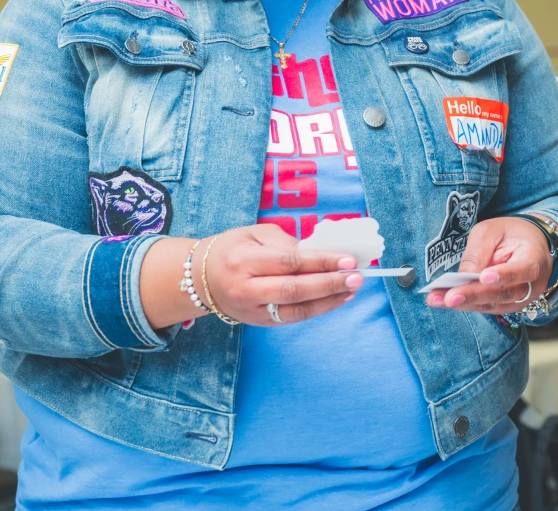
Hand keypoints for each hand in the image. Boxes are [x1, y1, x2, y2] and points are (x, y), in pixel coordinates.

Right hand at [199, 223, 363, 325]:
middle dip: (330, 283)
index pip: (288, 262)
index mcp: (243, 260)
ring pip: (296, 310)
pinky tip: (335, 299)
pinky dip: (317, 309)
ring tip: (351, 290)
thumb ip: (285, 243)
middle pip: (295, 290)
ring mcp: (252, 310)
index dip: (320, 261)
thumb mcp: (253, 233)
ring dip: (329, 301)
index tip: (347, 258)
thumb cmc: (231, 248)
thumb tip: (320, 252)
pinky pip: (292, 318)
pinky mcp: (259, 323)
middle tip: (357, 276)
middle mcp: (246, 288)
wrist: (200, 278)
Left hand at [426, 216, 557, 313]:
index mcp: (534, 260)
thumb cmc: (509, 234)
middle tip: (449, 297)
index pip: (521, 270)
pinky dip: (464, 303)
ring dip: (463, 303)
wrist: (528, 244)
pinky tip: (442, 300)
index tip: (484, 277)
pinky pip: (485, 306)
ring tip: (437, 299)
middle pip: (502, 293)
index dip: (503, 275)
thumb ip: (479, 252)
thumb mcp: (491, 232)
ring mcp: (521, 299)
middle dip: (473, 295)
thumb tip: (463, 276)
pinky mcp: (507, 305)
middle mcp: (531, 285)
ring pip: (492, 304)